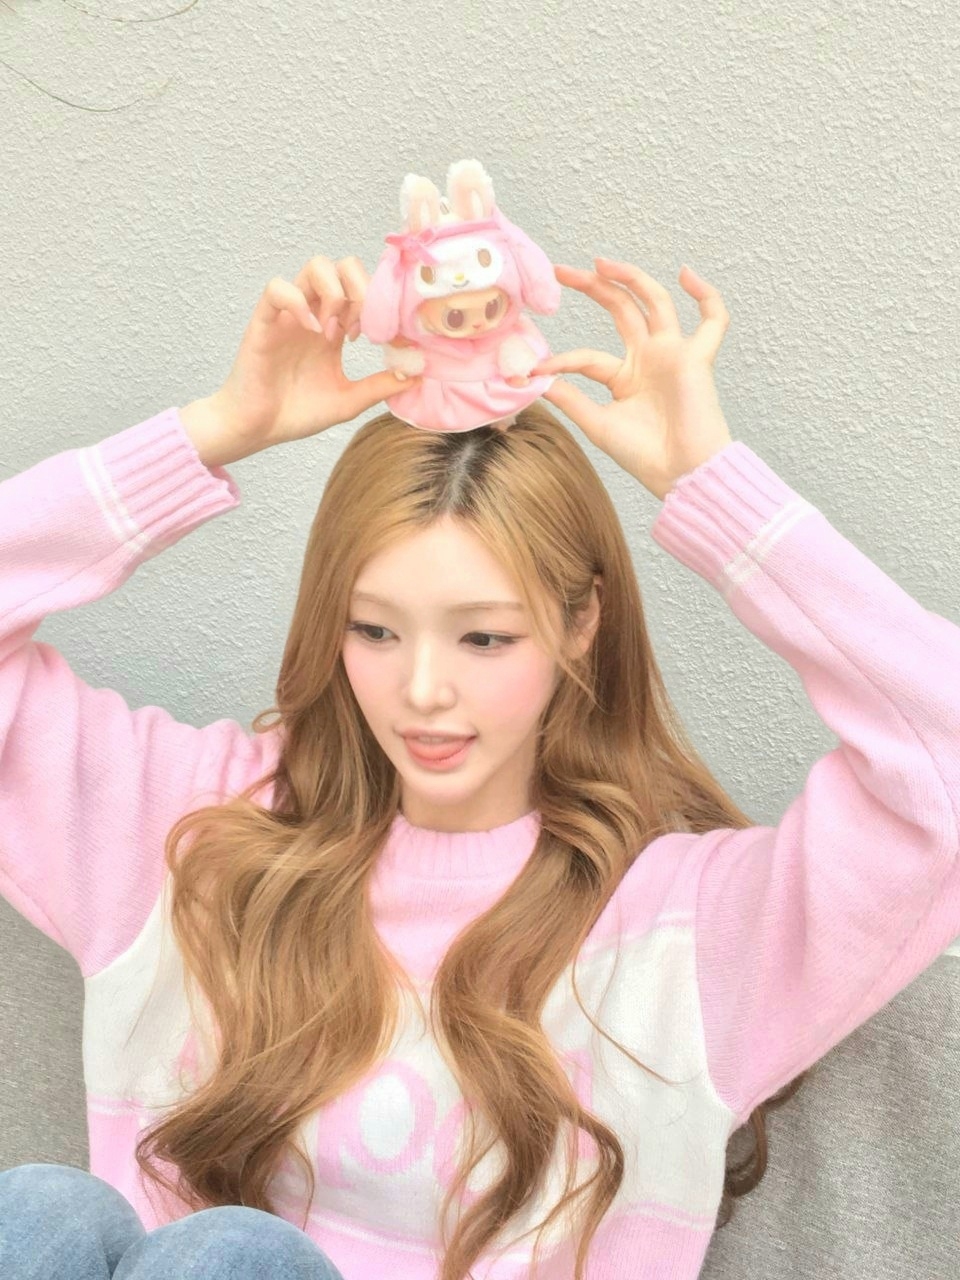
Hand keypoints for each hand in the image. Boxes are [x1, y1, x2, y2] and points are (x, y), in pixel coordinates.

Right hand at [206, 256, 419, 454]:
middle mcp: (315, 314)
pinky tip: (311, 330)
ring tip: (333, 332)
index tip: (384, 337)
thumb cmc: (296, 413)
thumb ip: (379, 386)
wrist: (258, 429)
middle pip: (343, 267)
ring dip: (334, 293)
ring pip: (315, 266)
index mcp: (336, 329)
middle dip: (361, 290)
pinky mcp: (265, 320)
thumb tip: (417, 375)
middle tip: (360, 328)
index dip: (379, 304)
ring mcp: (290, 314)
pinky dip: (298, 302)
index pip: (362, 289)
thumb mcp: (348, 401)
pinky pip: (278, 288)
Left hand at [530, 259, 732, 500]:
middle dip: (592, 287)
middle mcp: (648, 359)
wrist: (680, 474)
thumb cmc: (643, 456)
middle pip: (620, 310)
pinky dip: (707, 296)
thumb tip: (536, 379)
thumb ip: (570, 398)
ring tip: (601, 262)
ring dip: (631, 277)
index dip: (561, 360)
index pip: (587, 355)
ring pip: (655, 302)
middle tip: (561, 270)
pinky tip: (686, 275)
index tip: (534, 367)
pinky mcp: (696, 358)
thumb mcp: (597, 423)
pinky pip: (713, 320)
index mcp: (624, 377)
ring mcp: (672, 355)